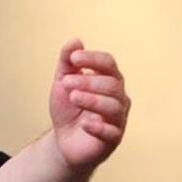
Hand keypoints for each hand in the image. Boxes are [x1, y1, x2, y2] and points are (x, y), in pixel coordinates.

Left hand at [49, 38, 130, 172]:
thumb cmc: (68, 109)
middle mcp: (118, 98)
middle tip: (66, 83)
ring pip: (114, 106)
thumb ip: (67, 62)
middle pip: (111, 84)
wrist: (63, 140)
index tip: (73, 59)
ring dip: (92, 100)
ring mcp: (118, 119)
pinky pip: (112, 132)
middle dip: (88, 81)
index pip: (109, 63)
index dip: (92, 59)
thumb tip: (75, 41)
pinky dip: (98, 126)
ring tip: (72, 97)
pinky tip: (84, 123)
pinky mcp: (113, 139)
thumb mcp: (63, 83)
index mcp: (108, 80)